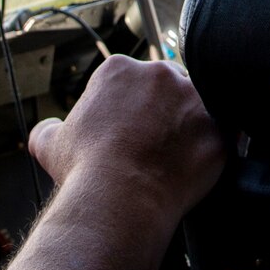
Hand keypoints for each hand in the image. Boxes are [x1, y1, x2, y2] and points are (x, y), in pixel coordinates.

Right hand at [29, 54, 226, 226]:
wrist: (119, 199)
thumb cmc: (84, 170)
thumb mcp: (51, 144)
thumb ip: (49, 129)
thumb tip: (47, 130)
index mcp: (120, 70)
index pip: (132, 80)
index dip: (130, 107)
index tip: (129, 131)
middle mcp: (160, 74)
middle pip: (168, 86)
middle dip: (164, 110)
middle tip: (154, 144)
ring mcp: (194, 98)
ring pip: (198, 106)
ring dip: (190, 125)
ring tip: (175, 157)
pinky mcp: (218, 129)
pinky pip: (222, 135)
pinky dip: (211, 149)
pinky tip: (194, 168)